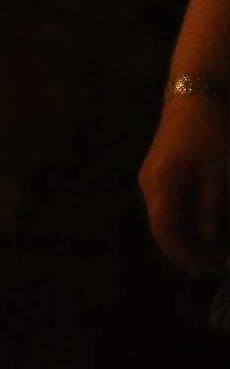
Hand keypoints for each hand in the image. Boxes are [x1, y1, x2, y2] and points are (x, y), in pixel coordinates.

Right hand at [140, 95, 228, 276]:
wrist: (195, 97)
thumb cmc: (210, 134)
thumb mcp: (218, 173)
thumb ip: (211, 208)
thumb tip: (209, 238)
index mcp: (161, 187)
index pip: (166, 231)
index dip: (183, 255)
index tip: (203, 272)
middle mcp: (150, 186)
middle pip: (163, 228)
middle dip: (188, 250)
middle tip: (214, 267)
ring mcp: (152, 178)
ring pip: (165, 218)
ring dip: (187, 237)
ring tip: (212, 252)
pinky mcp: (160, 172)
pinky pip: (169, 205)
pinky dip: (185, 221)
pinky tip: (202, 227)